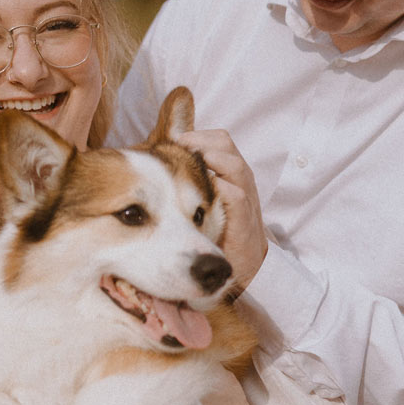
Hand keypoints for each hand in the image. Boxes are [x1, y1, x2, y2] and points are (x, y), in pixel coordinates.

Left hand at [179, 128, 267, 290]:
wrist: (246, 269)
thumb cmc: (219, 234)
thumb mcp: (205, 204)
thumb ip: (191, 183)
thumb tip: (157, 165)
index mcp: (230, 174)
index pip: (218, 141)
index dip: (197, 136)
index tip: (173, 140)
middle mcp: (240, 181)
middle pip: (226, 145)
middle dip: (201, 140)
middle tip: (177, 145)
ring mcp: (246, 199)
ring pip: (234, 166)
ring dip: (211, 158)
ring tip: (190, 159)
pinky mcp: (245, 221)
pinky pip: (236, 196)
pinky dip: (221, 188)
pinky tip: (205, 187)